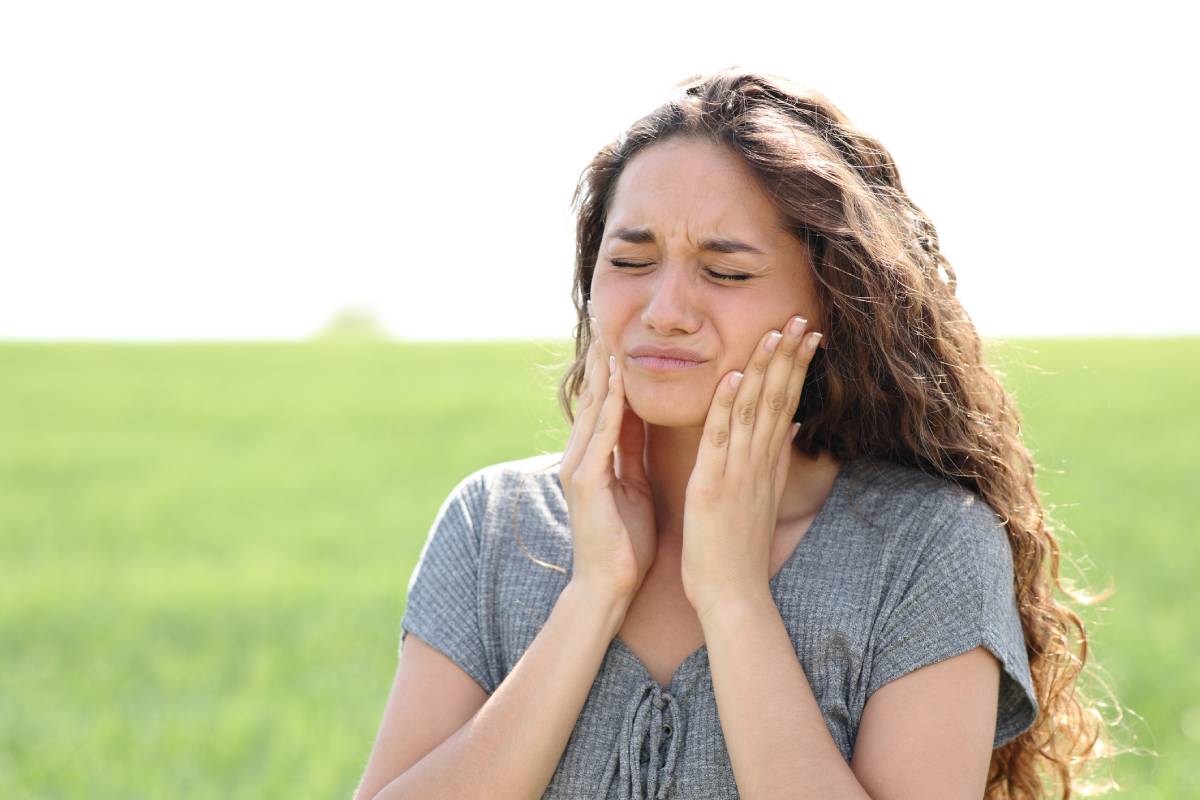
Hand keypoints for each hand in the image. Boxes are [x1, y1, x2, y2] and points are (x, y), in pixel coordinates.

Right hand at [557, 308, 658, 602]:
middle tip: (609, 318)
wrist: (608, 588)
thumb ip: (631, 452)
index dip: (612, 369)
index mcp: (594, 458)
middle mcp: (580, 456)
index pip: (604, 403)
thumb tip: (640, 418)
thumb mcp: (633, 486)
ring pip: (594, 408)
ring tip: (611, 336)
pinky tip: (619, 381)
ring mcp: (579, 467)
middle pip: (593, 397)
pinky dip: (611, 405)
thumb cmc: (625, 543)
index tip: (622, 335)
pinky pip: (600, 435)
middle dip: (601, 359)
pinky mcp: (586, 482)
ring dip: (604, 372)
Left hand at [679, 314, 821, 618]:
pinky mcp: (713, 486)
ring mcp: (738, 472)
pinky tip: (732, 377)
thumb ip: (775, 460)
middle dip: (790, 356)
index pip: (787, 403)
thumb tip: (793, 427)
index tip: (808, 333)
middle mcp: (759, 462)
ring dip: (765, 369)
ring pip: (754, 411)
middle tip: (803, 317)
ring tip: (776, 331)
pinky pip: (720, 440)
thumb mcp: (762, 496)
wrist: (732, 593)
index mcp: (768, 463)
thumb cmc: (739, 548)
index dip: (796, 366)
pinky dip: (725, 407)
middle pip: (779, 399)